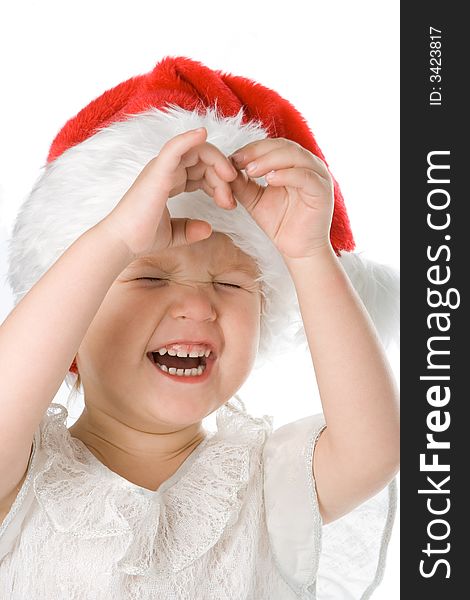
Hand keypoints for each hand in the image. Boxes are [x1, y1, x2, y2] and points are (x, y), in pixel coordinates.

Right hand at [101, 128, 237, 258]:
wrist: (124, 243)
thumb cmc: (142, 237)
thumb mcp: (174, 233)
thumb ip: (190, 229)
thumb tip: (208, 229)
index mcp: (169, 181)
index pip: (201, 171)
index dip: (219, 183)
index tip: (229, 204)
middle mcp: (166, 170)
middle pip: (203, 160)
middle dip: (223, 177)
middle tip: (231, 201)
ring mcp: (161, 168)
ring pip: (197, 152)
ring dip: (218, 164)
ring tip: (230, 182)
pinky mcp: (158, 172)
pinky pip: (175, 147)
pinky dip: (189, 138)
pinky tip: (203, 133)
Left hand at [229, 138, 334, 258]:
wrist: (298, 250)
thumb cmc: (280, 223)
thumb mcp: (254, 199)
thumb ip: (242, 183)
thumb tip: (225, 167)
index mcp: (294, 163)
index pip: (272, 145)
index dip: (252, 149)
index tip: (232, 158)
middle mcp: (308, 165)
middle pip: (283, 146)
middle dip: (258, 151)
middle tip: (238, 161)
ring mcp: (318, 176)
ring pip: (294, 156)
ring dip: (270, 160)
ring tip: (250, 170)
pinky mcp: (323, 191)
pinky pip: (305, 176)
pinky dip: (286, 175)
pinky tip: (269, 180)